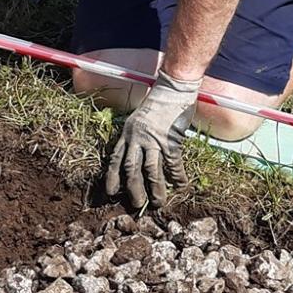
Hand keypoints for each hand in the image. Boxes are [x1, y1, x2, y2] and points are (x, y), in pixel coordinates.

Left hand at [104, 72, 200, 210]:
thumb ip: (136, 136)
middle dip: (133, 189)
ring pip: (151, 170)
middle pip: (131, 168)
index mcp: (127, 133)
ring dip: (155, 189)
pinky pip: (172, 163)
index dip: (112, 176)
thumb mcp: (138, 119)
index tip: (111, 192)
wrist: (172, 89)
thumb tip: (139, 154)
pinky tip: (181, 185)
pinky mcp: (170, 139)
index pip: (116, 158)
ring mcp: (153, 139)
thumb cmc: (158, 103)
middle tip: (136, 204)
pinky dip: (177, 175)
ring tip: (158, 202)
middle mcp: (137, 138)